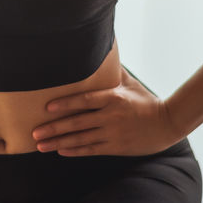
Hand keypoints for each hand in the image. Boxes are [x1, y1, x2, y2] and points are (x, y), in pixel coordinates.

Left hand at [31, 68, 181, 156]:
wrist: (168, 123)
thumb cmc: (146, 100)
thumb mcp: (130, 83)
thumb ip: (112, 72)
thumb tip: (100, 51)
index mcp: (113, 97)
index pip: (84, 100)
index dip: (65, 104)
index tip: (47, 108)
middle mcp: (110, 116)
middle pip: (77, 123)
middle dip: (53, 128)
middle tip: (35, 132)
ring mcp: (113, 133)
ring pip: (80, 139)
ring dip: (58, 142)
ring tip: (40, 145)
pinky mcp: (117, 147)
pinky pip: (91, 150)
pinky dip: (75, 151)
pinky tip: (61, 151)